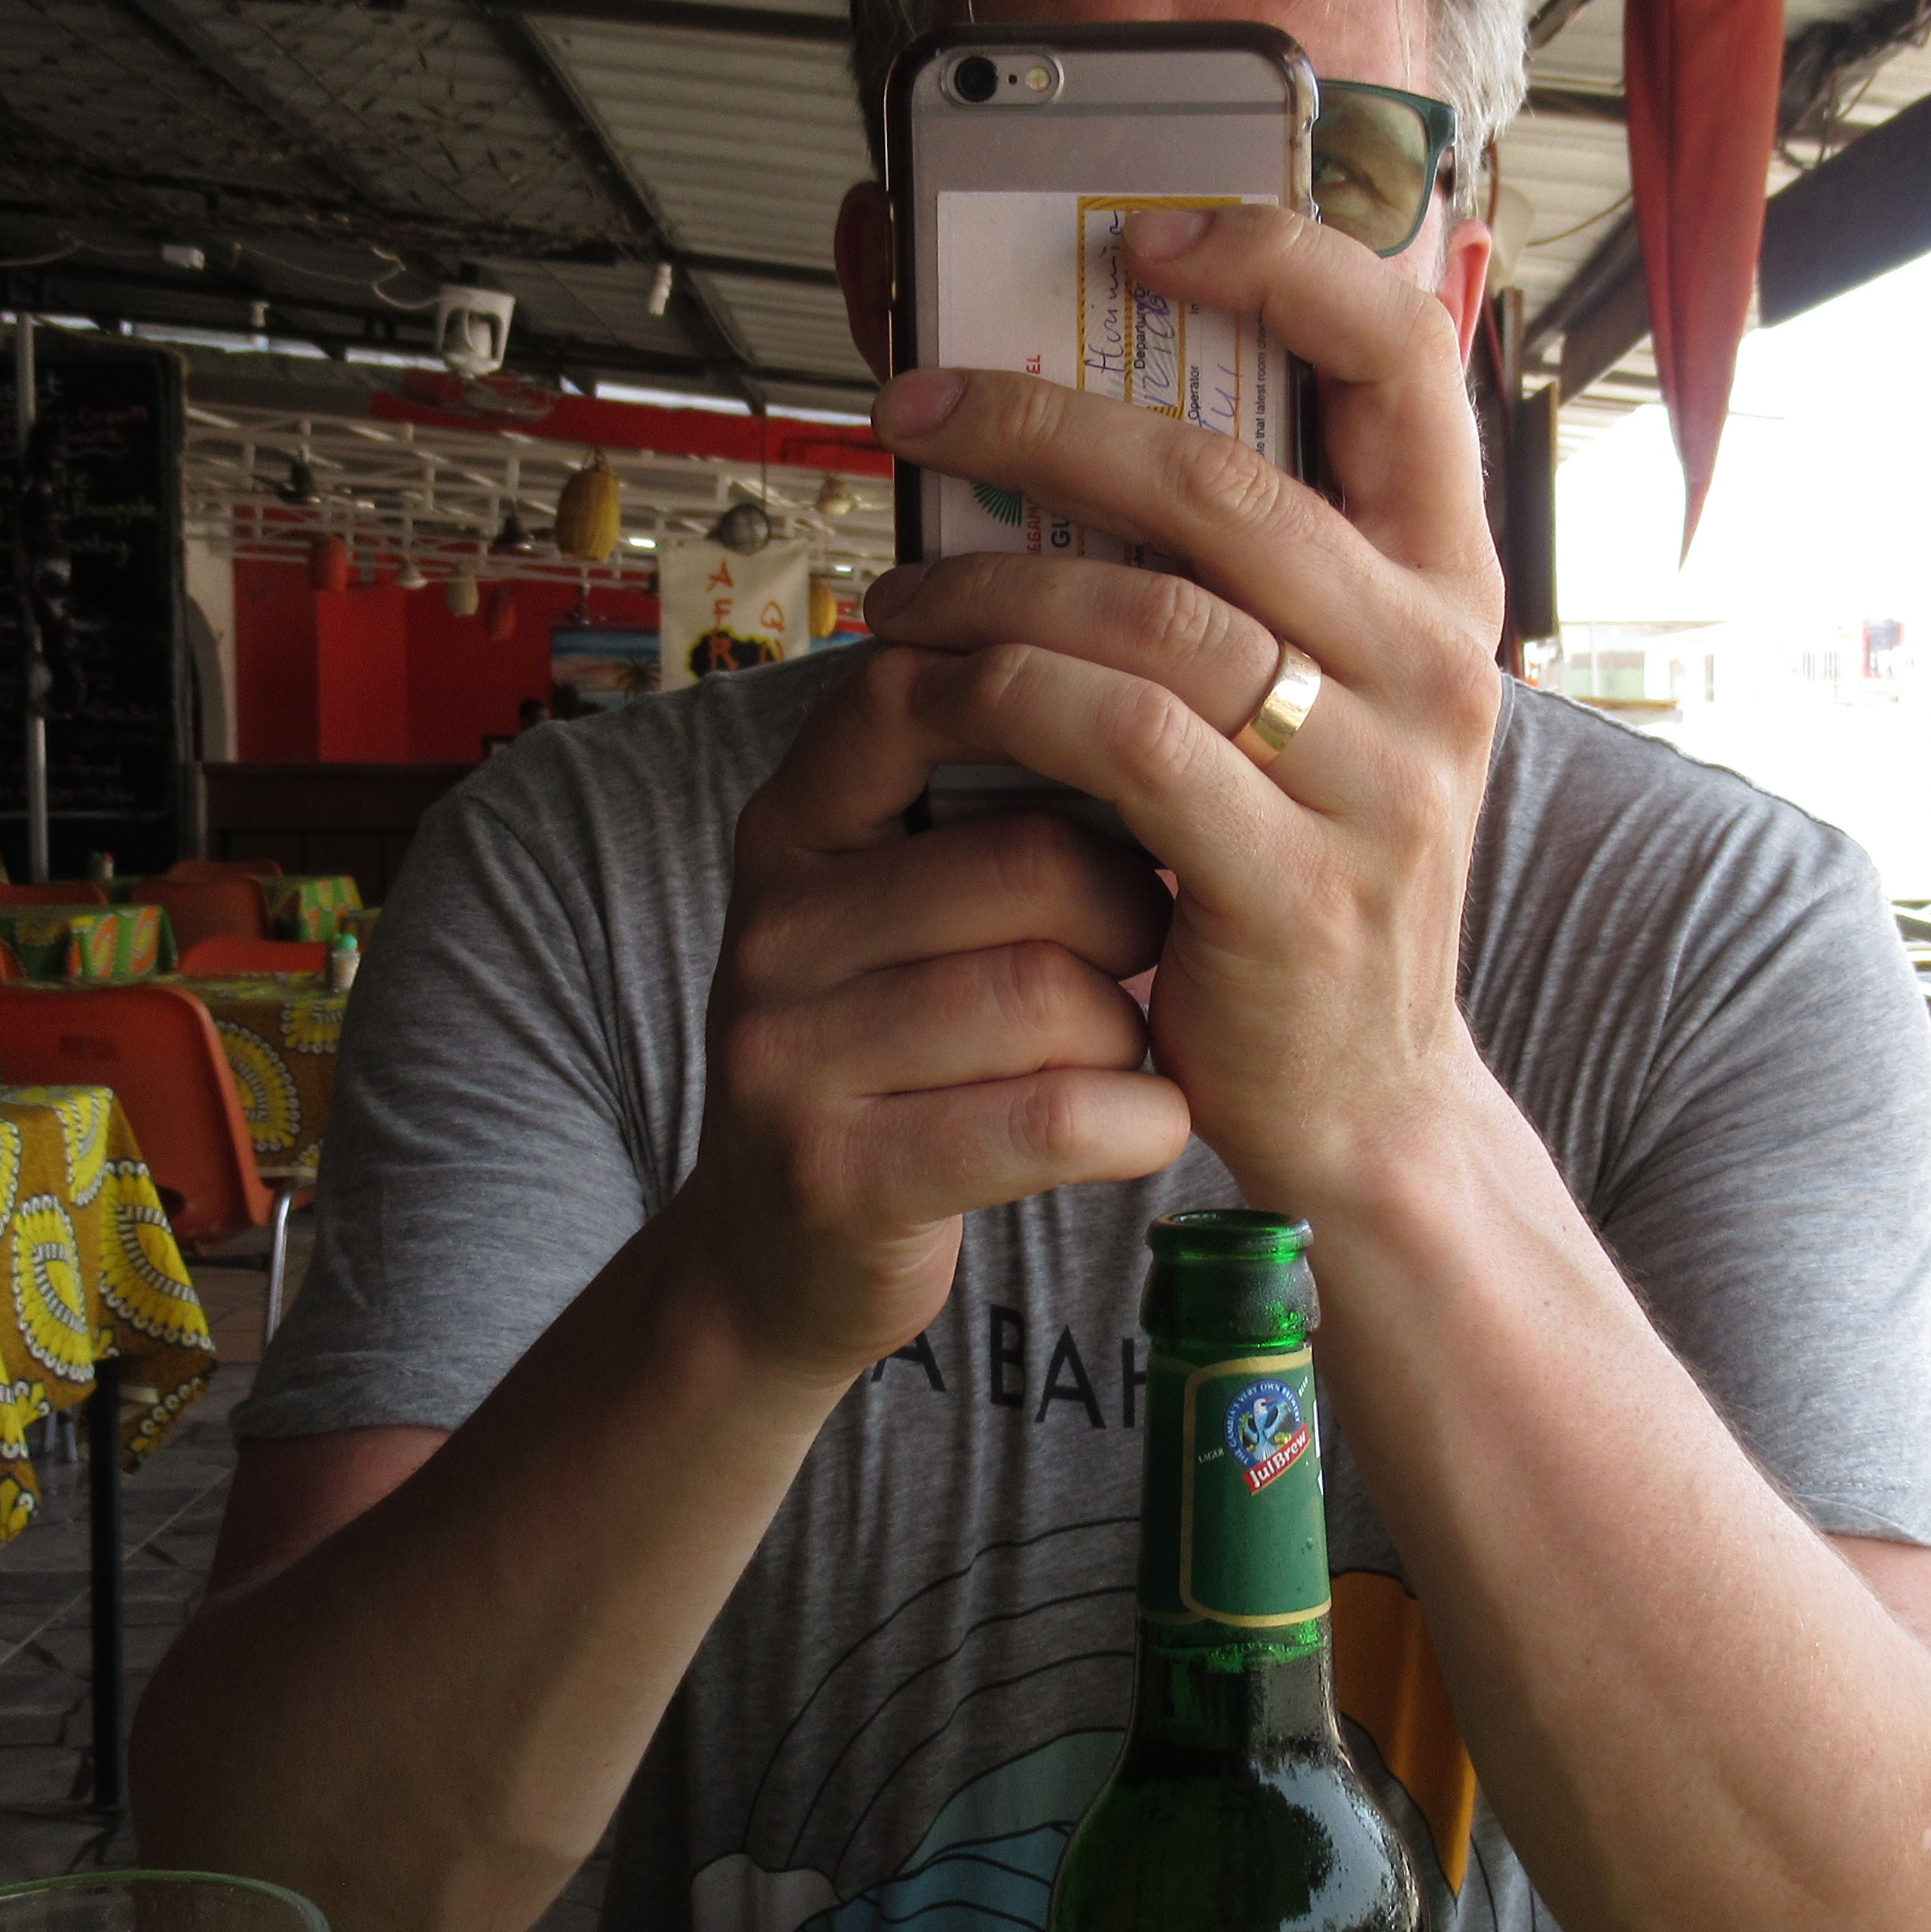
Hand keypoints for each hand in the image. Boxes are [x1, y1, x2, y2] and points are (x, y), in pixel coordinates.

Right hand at [672, 644, 1188, 1382]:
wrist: (774, 1263)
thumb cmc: (897, 1050)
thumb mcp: (896, 904)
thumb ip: (977, 797)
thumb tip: (1156, 668)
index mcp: (793, 828)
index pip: (917, 696)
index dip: (1055, 700)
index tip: (1145, 749)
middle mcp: (774, 927)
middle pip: (1036, 863)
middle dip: (1135, 911)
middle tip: (1146, 951)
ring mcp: (789, 1055)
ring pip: (1054, 994)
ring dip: (1131, 1029)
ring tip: (1120, 1048)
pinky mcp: (839, 1176)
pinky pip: (1051, 1117)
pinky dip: (1137, 1122)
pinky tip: (1147, 1123)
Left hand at [860, 202, 1507, 1214]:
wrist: (1360, 1101)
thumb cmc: (1297, 870)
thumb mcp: (1314, 700)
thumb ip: (1244, 574)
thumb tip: (1075, 423)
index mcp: (1449, 586)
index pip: (1403, 355)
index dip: (1278, 262)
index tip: (1143, 236)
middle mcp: (1439, 664)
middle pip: (1225, 478)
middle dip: (1043, 423)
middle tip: (917, 408)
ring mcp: (1377, 778)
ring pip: (1152, 611)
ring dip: (989, 584)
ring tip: (892, 592)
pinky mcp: (1290, 883)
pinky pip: (1119, 740)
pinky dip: (1005, 696)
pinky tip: (931, 693)